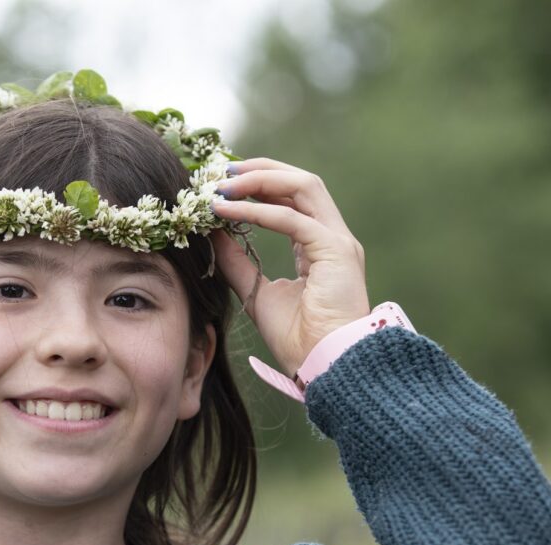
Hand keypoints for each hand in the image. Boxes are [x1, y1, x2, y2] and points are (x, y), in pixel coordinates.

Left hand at [209, 158, 370, 378]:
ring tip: (223, 184)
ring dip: (260, 180)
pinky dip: (258, 212)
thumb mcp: (256, 293)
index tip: (223, 182)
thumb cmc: (298, 339)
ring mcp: (338, 241)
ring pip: (303, 187)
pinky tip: (227, 211)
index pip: (292, 198)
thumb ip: (237, 262)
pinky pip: (293, 220)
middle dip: (260, 170)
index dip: (259, 184)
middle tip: (221, 171)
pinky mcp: (336, 251)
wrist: (324, 367)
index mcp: (319, 245)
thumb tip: (212, 233)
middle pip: (301, 182)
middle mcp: (333, 237)